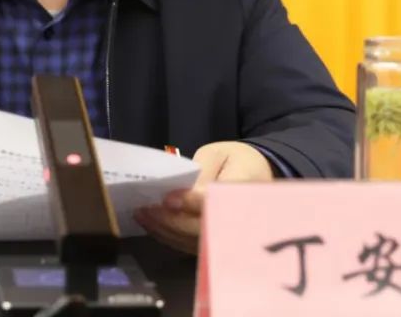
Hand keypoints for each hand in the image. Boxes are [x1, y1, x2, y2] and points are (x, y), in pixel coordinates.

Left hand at [133, 141, 272, 253]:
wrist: (258, 174)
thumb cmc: (236, 160)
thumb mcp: (218, 154)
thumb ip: (201, 172)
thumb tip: (178, 195)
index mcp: (243, 190)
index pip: (217, 203)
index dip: (191, 203)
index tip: (167, 199)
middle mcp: (239, 219)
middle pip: (202, 228)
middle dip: (170, 220)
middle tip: (144, 208)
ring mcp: (228, 235)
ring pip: (193, 241)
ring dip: (165, 229)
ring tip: (141, 215)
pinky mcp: (217, 243)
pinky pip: (191, 245)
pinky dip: (169, 236)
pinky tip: (151, 224)